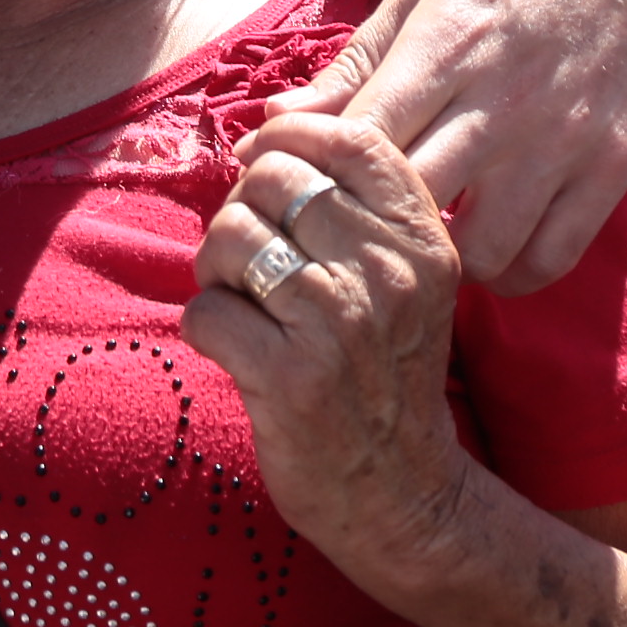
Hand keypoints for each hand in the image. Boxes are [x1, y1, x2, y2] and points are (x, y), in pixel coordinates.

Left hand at [181, 110, 473, 583]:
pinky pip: (206, 312)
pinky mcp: (291, 379)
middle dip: (241, 212)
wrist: (404, 493)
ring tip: (246, 305)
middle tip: (251, 260)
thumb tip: (266, 134)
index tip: (266, 172)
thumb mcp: (405, 278)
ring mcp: (339, 325)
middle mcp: (387, 272)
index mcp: (420, 238)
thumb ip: (356, 205)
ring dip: (217, 271)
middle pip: (270, 180)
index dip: (287, 139)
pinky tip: (238, 351)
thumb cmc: (386, 370)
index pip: (346, 137)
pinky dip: (207, 328)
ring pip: (230, 237)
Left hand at [272, 0, 626, 292]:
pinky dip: (510, 272)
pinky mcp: (611, 167)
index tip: (301, 184)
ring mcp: (562, 140)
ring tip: (421, 238)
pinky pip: (550, 258)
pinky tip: (485, 247)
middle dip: (369, 222)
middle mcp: (505, 100)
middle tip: (352, 224)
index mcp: (446, 46)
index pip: (361, 143)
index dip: (318, 175)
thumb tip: (275, 123)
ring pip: (480, 250)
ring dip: (440, 259)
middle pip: (411, 204)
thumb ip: (353, 65)